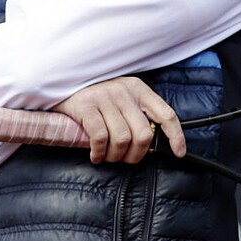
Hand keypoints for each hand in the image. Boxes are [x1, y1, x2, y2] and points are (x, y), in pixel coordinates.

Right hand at [53, 76, 185, 163]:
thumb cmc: (95, 97)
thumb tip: (151, 143)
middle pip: (144, 134)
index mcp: (139, 89)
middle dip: (136, 155)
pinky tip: (96, 155)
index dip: (176, 137)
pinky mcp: (86, 106)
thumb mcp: (122, 98)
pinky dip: (100, 153)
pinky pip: (100, 137)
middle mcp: (124, 91)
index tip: (178, 153)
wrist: (61, 82)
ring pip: (123, 138)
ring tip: (108, 157)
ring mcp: (105, 97)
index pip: (166, 114)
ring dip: (116, 156)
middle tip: (125, 159)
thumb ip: (137, 114)